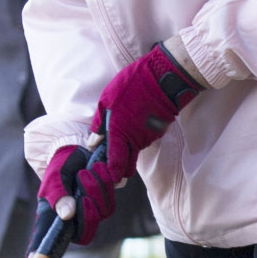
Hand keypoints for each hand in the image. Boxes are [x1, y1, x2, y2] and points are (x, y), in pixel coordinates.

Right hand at [34, 143, 115, 248]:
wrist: (77, 149)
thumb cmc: (61, 165)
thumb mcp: (56, 178)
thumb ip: (59, 196)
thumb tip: (67, 216)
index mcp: (55, 218)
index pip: (47, 244)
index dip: (41, 257)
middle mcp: (73, 220)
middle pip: (86, 234)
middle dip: (88, 210)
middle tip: (81, 183)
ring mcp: (91, 213)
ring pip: (101, 214)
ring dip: (96, 190)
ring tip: (86, 171)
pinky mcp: (105, 203)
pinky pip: (111, 203)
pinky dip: (105, 185)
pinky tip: (97, 170)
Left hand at [91, 42, 202, 187]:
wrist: (164, 79)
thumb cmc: (132, 85)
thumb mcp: (107, 99)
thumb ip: (99, 123)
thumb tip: (92, 142)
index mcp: (120, 135)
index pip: (116, 165)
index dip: (111, 175)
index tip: (107, 178)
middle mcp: (135, 142)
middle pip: (128, 166)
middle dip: (120, 170)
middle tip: (112, 165)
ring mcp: (148, 138)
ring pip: (135, 150)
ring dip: (128, 145)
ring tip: (123, 127)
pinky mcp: (157, 132)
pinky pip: (144, 139)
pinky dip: (138, 134)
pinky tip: (135, 119)